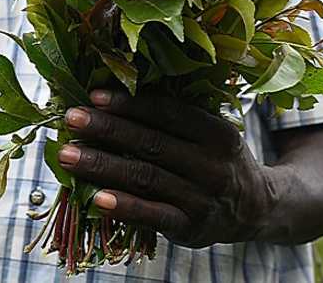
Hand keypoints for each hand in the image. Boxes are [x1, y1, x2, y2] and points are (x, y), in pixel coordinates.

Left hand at [56, 89, 279, 247]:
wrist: (255, 208)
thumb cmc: (218, 159)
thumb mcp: (212, 132)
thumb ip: (176, 117)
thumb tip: (117, 95)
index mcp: (218, 132)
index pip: (169, 113)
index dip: (130, 104)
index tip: (94, 95)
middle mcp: (213, 164)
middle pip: (151, 143)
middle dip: (107, 129)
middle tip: (71, 119)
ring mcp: (203, 198)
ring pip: (145, 177)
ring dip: (103, 165)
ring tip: (68, 155)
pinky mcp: (191, 228)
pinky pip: (153, 215)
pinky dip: (124, 206)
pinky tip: (96, 197)